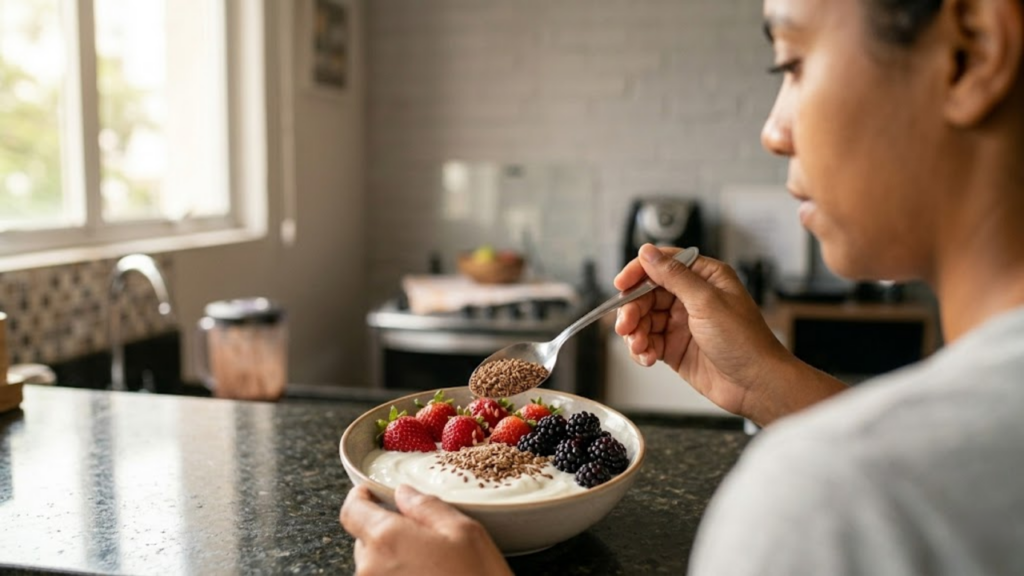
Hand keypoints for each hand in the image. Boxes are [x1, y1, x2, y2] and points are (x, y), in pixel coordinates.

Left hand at [340, 484, 511, 575]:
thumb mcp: (465, 533)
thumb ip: (428, 507)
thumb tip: (405, 494)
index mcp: (387, 538)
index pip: (352, 511)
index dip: (359, 498)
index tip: (368, 493)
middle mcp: (370, 568)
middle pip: (365, 540)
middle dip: (386, 533)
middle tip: (420, 537)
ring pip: (374, 566)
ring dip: (393, 560)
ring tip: (431, 566)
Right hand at [615, 244, 831, 423]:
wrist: (756, 385)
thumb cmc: (745, 341)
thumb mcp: (707, 302)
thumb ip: (674, 276)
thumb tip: (648, 253)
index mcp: (705, 277)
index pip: (663, 264)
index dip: (638, 272)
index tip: (621, 285)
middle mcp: (692, 297)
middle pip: (647, 293)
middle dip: (633, 309)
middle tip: (626, 325)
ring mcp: (682, 323)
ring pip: (644, 319)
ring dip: (636, 332)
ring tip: (639, 346)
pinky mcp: (675, 347)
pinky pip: (648, 342)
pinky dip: (642, 349)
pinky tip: (647, 357)